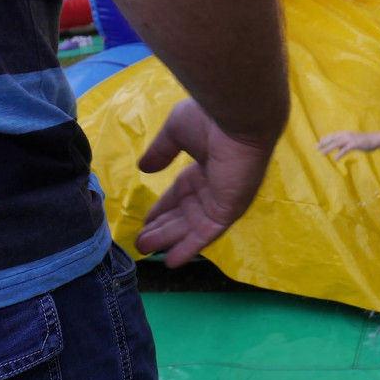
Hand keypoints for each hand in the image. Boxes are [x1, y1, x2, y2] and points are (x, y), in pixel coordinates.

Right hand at [135, 98, 276, 266]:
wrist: (238, 118)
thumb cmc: (210, 118)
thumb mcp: (177, 132)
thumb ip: (162, 151)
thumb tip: (143, 168)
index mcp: (205, 166)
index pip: (181, 193)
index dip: (163, 208)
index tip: (146, 220)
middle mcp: (215, 186)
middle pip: (184, 214)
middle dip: (163, 228)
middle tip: (141, 243)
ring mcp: (223, 199)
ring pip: (191, 226)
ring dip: (169, 239)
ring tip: (145, 250)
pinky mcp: (229, 210)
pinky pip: (207, 233)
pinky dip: (190, 248)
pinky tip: (172, 261)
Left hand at [317, 131, 374, 158]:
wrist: (375, 139)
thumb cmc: (364, 141)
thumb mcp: (352, 141)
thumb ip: (345, 143)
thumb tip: (338, 148)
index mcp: (345, 133)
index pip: (333, 135)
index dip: (326, 138)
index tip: (319, 142)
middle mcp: (346, 135)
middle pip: (332, 139)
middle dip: (323, 143)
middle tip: (316, 147)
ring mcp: (350, 139)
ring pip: (336, 144)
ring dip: (328, 148)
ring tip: (321, 153)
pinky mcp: (355, 144)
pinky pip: (345, 149)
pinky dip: (340, 154)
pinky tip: (336, 159)